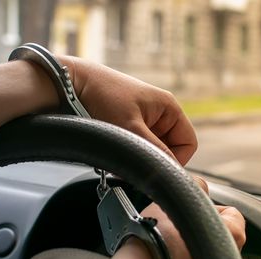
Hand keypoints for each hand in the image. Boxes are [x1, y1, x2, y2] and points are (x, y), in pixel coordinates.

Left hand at [61, 56, 196, 165]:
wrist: (72, 83)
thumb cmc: (103, 96)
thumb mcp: (131, 128)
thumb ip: (155, 151)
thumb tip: (171, 172)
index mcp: (169, 107)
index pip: (187, 143)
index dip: (176, 160)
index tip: (156, 170)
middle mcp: (159, 113)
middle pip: (169, 149)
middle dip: (153, 161)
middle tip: (133, 168)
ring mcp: (143, 119)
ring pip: (151, 150)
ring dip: (139, 159)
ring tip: (120, 161)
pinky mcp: (128, 125)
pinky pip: (137, 146)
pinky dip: (128, 154)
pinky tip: (114, 156)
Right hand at [113, 180, 245, 258]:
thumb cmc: (158, 234)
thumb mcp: (176, 197)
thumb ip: (195, 186)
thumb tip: (200, 185)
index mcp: (232, 236)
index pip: (233, 213)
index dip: (211, 206)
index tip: (192, 208)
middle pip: (216, 238)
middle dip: (198, 231)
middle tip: (176, 226)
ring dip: (187, 253)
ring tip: (164, 244)